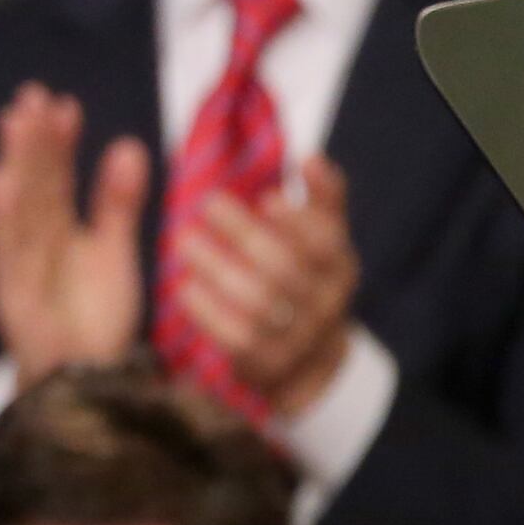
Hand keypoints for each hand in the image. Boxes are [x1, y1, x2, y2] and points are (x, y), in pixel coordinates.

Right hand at [0, 84, 151, 380]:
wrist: (88, 379)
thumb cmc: (96, 318)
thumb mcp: (114, 251)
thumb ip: (118, 203)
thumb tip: (127, 144)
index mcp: (57, 229)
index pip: (56, 177)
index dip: (59, 142)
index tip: (64, 104)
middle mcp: (33, 241)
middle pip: (33, 183)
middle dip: (32, 141)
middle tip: (32, 95)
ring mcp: (19, 265)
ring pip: (19, 206)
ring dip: (15, 164)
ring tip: (15, 122)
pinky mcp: (10, 292)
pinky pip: (7, 250)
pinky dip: (2, 216)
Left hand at [175, 156, 360, 409]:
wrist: (306, 357)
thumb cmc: (305, 275)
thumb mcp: (322, 238)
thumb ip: (322, 198)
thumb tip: (311, 160)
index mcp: (339, 267)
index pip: (326, 242)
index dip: (298, 220)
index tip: (266, 197)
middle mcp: (325, 304)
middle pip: (285, 269)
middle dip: (245, 234)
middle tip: (206, 203)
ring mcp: (297, 339)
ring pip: (258, 303)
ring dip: (218, 268)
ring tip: (183, 240)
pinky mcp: (266, 364)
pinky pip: (236, 338)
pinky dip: (207, 311)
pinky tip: (183, 286)